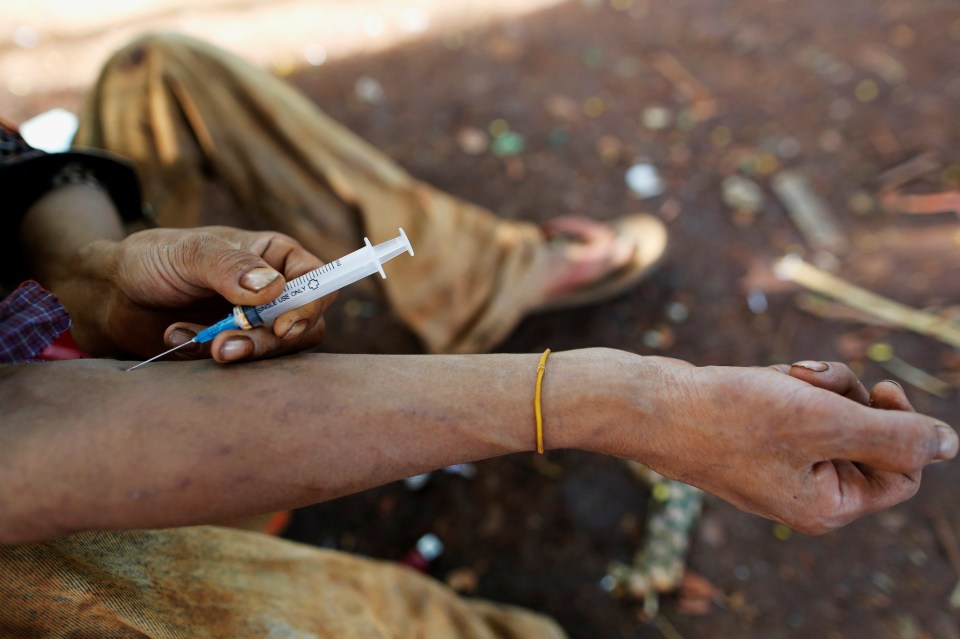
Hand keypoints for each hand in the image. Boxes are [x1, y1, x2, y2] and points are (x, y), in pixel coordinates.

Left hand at [71, 226, 332, 361]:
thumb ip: (230, 268)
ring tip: (201, 346)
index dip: (311, 306)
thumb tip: (272, 287)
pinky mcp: (235, 351)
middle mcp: (274, 293)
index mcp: (276, 258)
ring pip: (277, 351)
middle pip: (304, 326)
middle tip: (226, 347)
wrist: (111, 295)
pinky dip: (210, 358)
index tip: (283, 326)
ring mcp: (256, 325)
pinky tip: (176, 338)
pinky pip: (242, 367)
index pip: (319, 282)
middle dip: (267, 341)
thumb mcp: (189, 253)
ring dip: (242, 353)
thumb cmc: (153, 260)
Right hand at [623, 359, 956, 534]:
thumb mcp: (824, 422)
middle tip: (815, 382)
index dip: (900, 426)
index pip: (901, 472)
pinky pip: (796, 408)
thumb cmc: (729, 417)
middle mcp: (804, 492)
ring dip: (817, 387)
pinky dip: (789, 387)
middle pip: (866, 437)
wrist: (650, 404)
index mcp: (825, 505)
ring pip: (831, 415)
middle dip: (848, 398)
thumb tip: (950, 445)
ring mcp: (776, 465)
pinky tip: (764, 381)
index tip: (881, 391)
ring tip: (785, 379)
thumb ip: (895, 435)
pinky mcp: (753, 438)